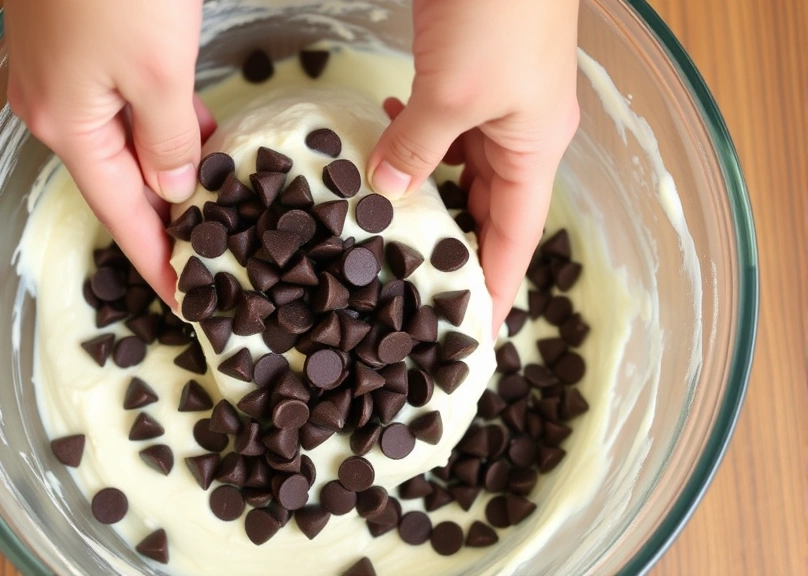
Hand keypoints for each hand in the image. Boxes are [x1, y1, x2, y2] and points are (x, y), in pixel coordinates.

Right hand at [4, 0, 212, 306]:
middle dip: (166, 217)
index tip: (185, 300)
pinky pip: (117, 104)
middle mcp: (51, 106)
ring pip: (120, 141)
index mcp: (66, 127)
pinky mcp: (73, 43)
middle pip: (117, 181)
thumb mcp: (159, 74)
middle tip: (211, 252)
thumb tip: (176, 186)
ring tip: (215, 200)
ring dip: (166, 169)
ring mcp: (57, 73)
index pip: (120, 215)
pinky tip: (193, 129)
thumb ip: (171, 141)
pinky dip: (155, 124)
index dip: (155, 260)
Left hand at [368, 0, 579, 334]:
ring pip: (457, 164)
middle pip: (486, 207)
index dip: (498, 287)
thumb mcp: (452, 95)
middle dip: (452, 243)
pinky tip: (382, 137)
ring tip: (384, 225)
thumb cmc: (498, 12)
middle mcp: (520, 132)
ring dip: (423, 189)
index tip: (474, 332)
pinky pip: (440, 123)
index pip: (515, 238)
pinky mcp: (470, 70)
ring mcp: (495, 100)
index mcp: (534, 148)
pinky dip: (412, 137)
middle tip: (413, 286)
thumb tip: (385, 193)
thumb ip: (416, 149)